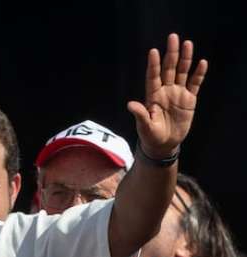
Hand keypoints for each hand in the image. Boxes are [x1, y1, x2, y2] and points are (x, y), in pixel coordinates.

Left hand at [128, 33, 207, 157]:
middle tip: (173, 37)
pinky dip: (198, 74)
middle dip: (171, 53)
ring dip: (185, 58)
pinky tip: (202, 63)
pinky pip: (194, 84)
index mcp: (152, 96)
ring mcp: (177, 93)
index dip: (153, 65)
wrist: (164, 144)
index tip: (153, 51)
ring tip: (188, 43)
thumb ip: (140, 114)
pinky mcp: (189, 99)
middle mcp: (165, 91)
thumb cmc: (150, 135)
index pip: (153, 76)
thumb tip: (130, 104)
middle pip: (169, 68)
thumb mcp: (145, 126)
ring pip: (182, 72)